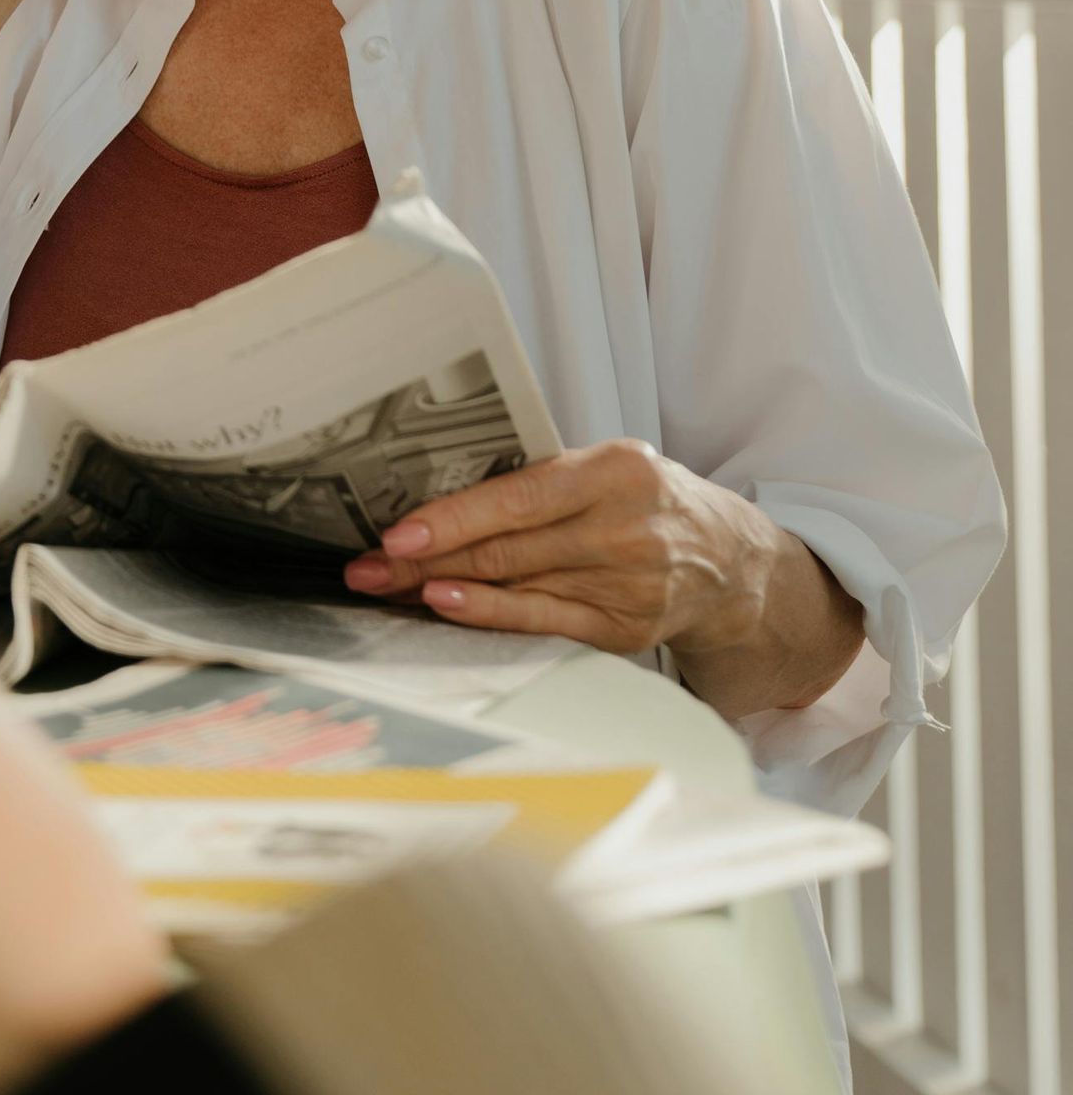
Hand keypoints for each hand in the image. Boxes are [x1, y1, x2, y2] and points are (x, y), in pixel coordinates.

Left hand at [341, 441, 775, 660]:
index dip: (453, 518)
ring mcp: (626, 583)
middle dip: (427, 557)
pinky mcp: (623, 629)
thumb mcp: (608, 465)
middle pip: (506, 547)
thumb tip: (446, 492)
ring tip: (386, 587)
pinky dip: (489, 614)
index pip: (519, 496)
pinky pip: (541, 621)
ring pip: (515, 585)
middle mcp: (623, 527)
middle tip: (368, 565)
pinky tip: (446, 607)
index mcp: (615, 470)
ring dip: (441, 586)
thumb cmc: (649, 501)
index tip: (398, 533)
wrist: (727, 559)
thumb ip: (541, 476)